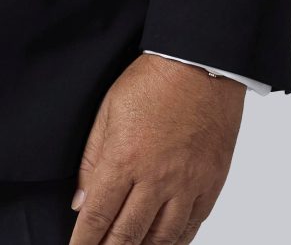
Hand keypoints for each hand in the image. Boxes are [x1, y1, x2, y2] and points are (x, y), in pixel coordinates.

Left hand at [68, 53, 242, 243]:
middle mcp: (156, 178)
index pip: (97, 216)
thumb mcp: (108, 112)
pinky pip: (192, 226)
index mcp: (124, 158)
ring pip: (162, 238)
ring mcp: (187, 184)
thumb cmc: (152, 81)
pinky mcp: (211, 183)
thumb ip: (91, 159)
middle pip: (127, 235)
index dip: (83, 242)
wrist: (202, 62)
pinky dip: (175, 242)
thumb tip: (79, 201)